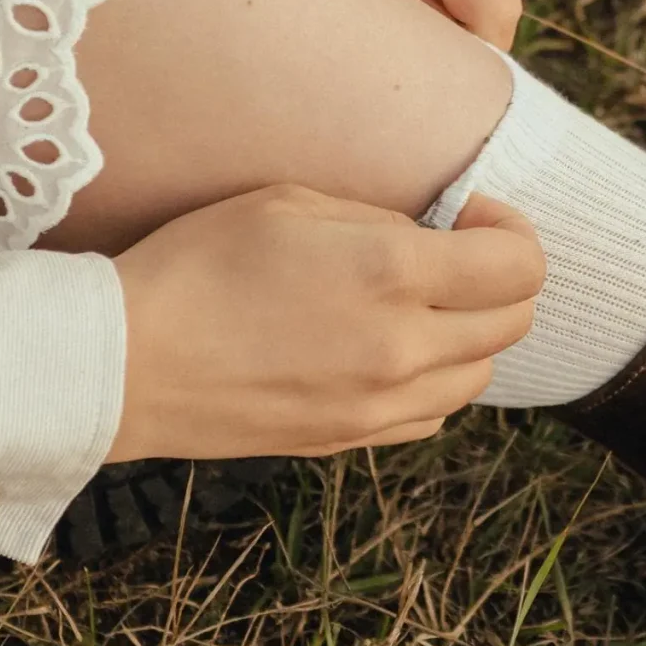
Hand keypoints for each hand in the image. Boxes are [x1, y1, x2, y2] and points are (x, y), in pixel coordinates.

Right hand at [109, 187, 543, 461]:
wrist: (125, 363)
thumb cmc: (196, 264)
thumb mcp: (289, 202)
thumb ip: (380, 218)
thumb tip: (431, 236)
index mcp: (393, 276)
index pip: (520, 266)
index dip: (508, 231)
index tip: (469, 217)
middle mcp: (403, 349)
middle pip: (514, 322)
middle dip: (499, 280)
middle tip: (452, 254)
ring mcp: (381, 407)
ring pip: (480, 374)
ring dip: (469, 334)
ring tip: (417, 304)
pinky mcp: (352, 442)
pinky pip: (433, 414)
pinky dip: (432, 381)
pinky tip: (386, 351)